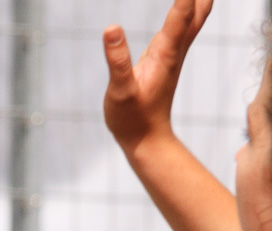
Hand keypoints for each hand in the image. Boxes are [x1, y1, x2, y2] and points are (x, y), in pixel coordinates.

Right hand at [103, 0, 211, 156]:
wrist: (146, 138)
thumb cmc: (132, 117)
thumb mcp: (120, 91)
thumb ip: (117, 60)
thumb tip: (111, 28)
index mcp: (167, 53)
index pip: (183, 14)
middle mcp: (175, 49)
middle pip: (199, 11)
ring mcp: (173, 53)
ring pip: (195, 17)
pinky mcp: (167, 58)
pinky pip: (184, 26)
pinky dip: (186, 9)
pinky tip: (185, 4)